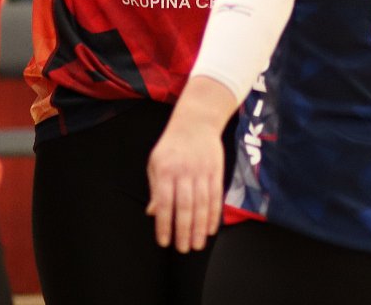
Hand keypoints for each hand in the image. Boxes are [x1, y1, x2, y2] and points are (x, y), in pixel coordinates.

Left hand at [146, 108, 225, 251]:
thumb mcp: (155, 162)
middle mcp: (184, 171)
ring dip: (200, 228)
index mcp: (165, 170)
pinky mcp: (216, 171)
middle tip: (183, 249)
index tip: (164, 242)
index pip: (164, 203)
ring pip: (202, 205)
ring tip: (198, 245)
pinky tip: (211, 229)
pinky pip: (215, 197)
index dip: (164, 224)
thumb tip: (153, 213)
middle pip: (185, 207)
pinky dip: (214, 215)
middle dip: (184, 231)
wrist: (196, 122)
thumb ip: (155, 189)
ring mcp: (202, 171)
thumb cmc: (171, 145)